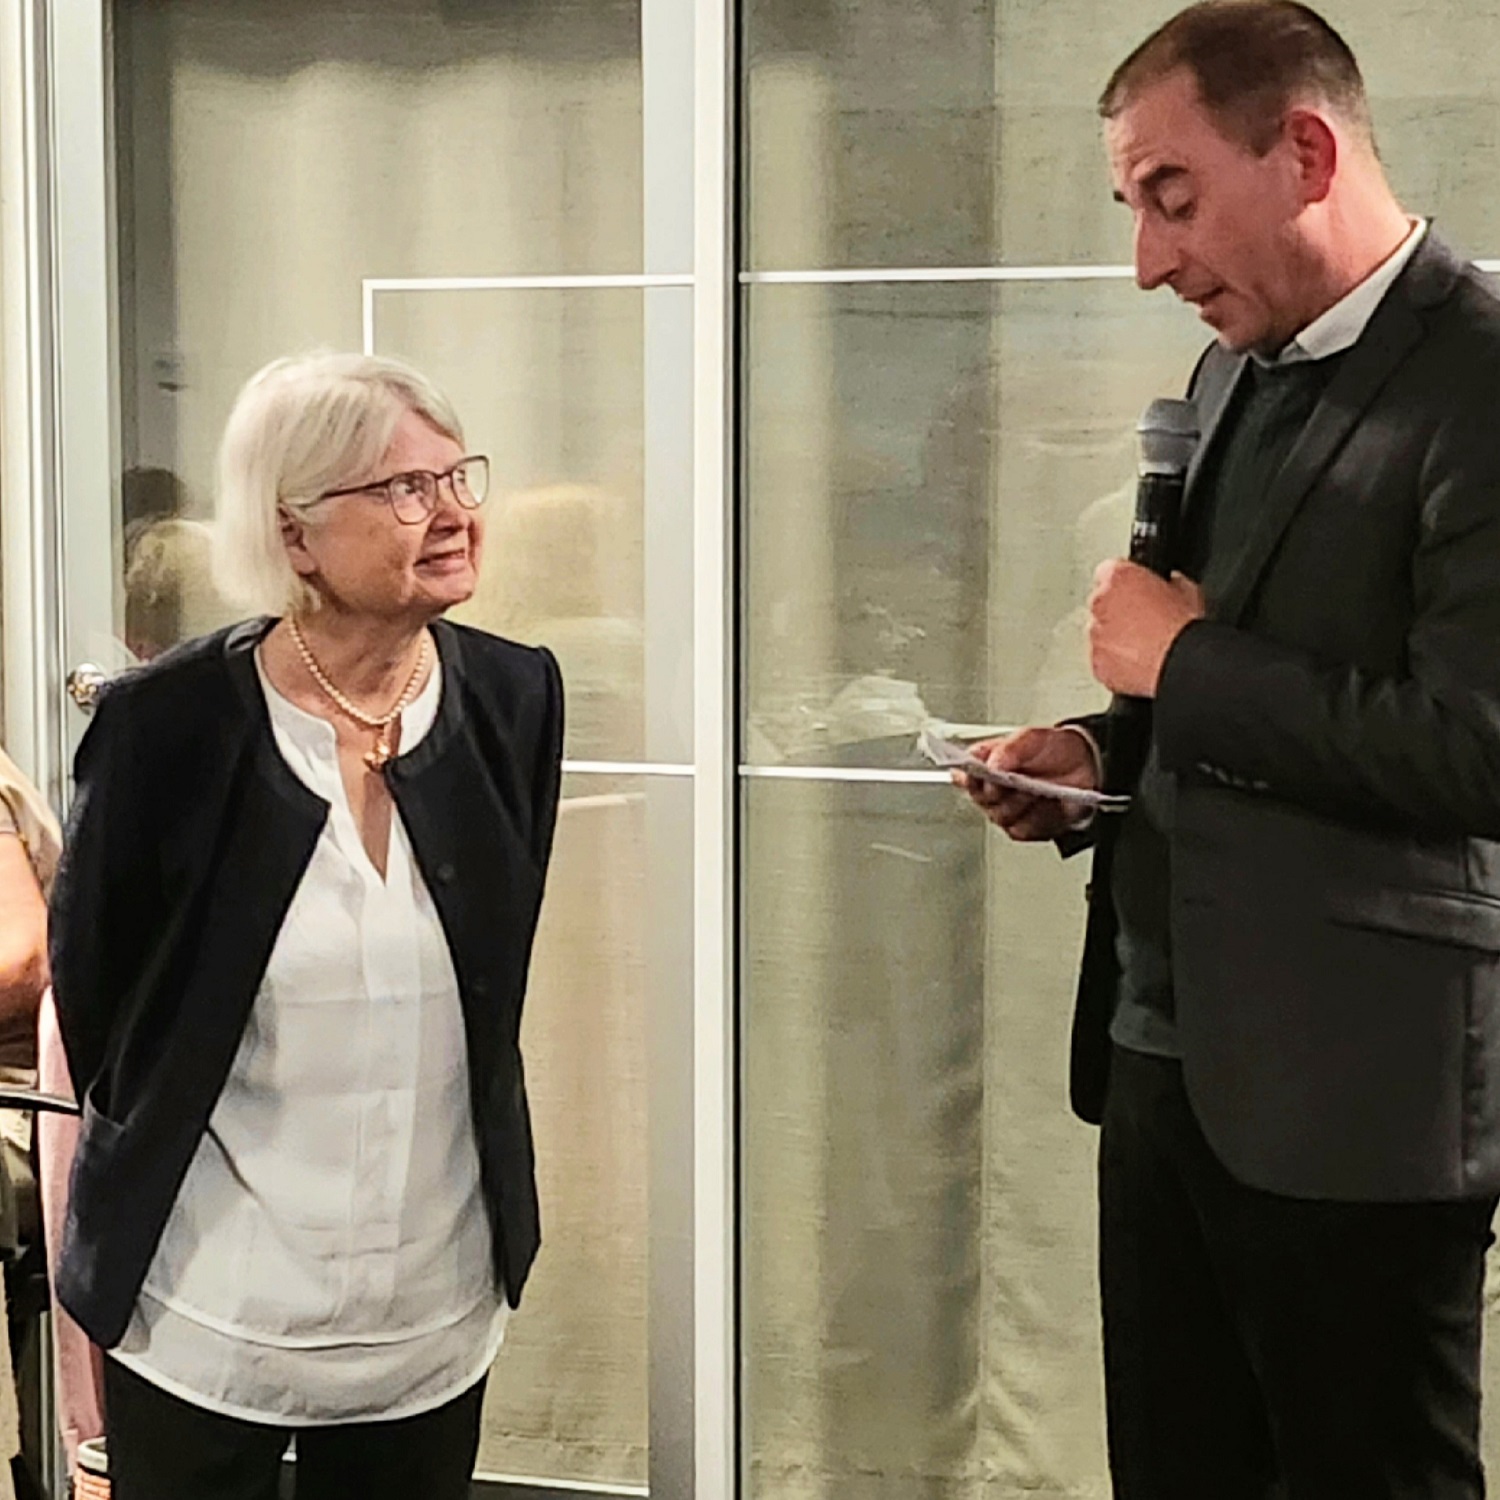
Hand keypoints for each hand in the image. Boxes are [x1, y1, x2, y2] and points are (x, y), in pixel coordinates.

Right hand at [954, 725, 1098, 841]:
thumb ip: (1008, 750)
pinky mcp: (1024, 827)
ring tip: (1037, 789)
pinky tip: (1046, 803)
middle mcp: (991, 790)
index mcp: (985, 764)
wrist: (1085, 764)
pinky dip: (1038, 817)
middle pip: (982, 799)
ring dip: (1022, 802)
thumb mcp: (1029, 738)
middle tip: (1019, 779)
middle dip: (1003, 790)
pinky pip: (1024, 830)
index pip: (963, 775)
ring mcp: (1006, 810)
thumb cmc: (1053, 749)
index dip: (970, 777)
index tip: (985, 773)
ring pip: (1002, 816)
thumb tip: (991, 765)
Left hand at [1088, 562, 1205, 697]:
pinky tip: (1137, 663)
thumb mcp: (1187, 591)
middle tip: (1143, 622)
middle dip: (1118, 611)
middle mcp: (1100, 603)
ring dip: (1115, 636)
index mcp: (1118, 577)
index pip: (1109, 571)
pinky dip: (1114, 661)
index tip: (1137, 593)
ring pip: (1100, 632)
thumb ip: (1170, 582)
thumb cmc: (1184, 628)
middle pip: (1103, 603)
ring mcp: (1096, 634)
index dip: (1127, 584)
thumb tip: (1172, 584)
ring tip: (1143, 646)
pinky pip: (1102, 659)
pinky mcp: (1097, 662)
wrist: (1182, 663)